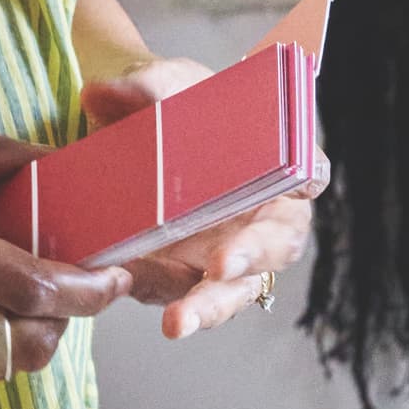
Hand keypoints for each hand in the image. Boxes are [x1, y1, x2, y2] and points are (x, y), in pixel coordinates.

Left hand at [79, 59, 328, 340]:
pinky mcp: (192, 275)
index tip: (306, 182)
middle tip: (221, 267)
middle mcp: (262, 214)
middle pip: (276, 244)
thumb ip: (138, 88)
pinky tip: (144, 300)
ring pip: (237, 288)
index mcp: (272, 160)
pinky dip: (169, 302)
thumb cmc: (172, 105)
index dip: (310, 175)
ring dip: (210, 305)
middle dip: (251, 258)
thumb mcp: (160, 86)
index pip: (308, 168)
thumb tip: (97, 94)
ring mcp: (231, 251)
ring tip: (178, 321)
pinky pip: (188, 296)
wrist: (136, 129)